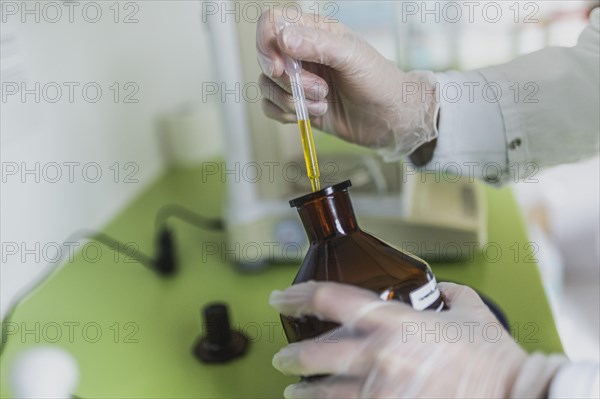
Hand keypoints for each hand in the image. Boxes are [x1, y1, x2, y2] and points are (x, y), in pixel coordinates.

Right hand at [256, 9, 438, 158]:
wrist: (391, 120)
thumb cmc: (380, 82)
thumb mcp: (353, 57)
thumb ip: (318, 44)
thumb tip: (284, 39)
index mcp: (315, 32)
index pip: (272, 23)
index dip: (267, 44)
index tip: (280, 67)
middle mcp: (302, 53)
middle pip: (267, 58)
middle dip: (290, 81)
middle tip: (320, 89)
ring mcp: (299, 80)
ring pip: (268, 85)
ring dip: (292, 100)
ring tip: (323, 104)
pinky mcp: (298, 104)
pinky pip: (270, 107)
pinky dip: (285, 114)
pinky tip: (313, 114)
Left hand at [270, 281, 565, 397]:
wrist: (515, 397)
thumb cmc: (494, 359)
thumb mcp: (472, 313)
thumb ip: (450, 294)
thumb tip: (438, 289)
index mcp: (395, 321)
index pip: (331, 299)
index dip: (298, 295)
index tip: (281, 297)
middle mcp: (380, 355)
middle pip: (315, 353)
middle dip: (292, 356)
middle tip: (283, 357)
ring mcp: (381, 391)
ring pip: (324, 393)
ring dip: (305, 392)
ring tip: (296, 392)